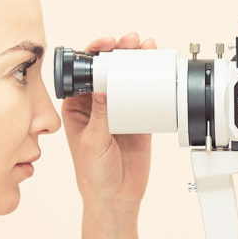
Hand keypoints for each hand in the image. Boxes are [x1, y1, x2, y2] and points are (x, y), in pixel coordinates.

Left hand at [62, 32, 155, 209]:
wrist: (116, 197)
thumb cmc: (93, 174)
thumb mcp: (93, 142)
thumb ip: (99, 116)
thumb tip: (103, 89)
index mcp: (78, 107)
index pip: (85, 72)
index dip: (94, 54)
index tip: (107, 45)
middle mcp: (97, 105)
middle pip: (108, 70)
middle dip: (119, 52)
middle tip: (131, 42)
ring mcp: (119, 111)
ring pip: (128, 79)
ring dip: (137, 62)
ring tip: (147, 48)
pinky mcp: (138, 120)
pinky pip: (146, 95)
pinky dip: (153, 82)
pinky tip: (159, 70)